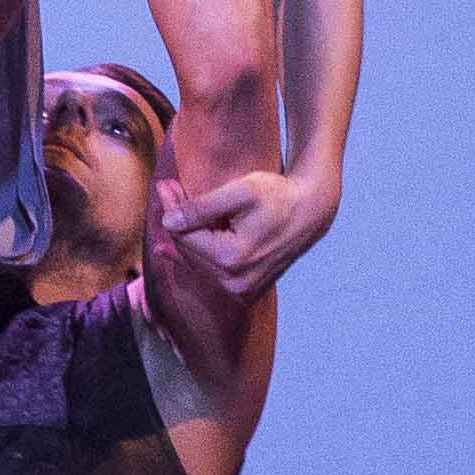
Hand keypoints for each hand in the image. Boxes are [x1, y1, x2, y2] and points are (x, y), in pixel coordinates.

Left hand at [156, 160, 338, 297]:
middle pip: (188, 250)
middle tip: (166, 188)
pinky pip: (209, 272)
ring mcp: (240, 291)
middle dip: (175, 219)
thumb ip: (202, 207)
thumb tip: (167, 222)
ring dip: (183, 235)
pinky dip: (194, 253)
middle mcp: (234, 283)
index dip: (172, 208)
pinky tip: (171, 247)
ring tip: (174, 203)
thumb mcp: (241, 192)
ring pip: (196, 262)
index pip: (185, 235)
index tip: (164, 184)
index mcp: (232, 259)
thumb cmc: (279, 195)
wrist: (310, 211)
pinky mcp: (245, 290)